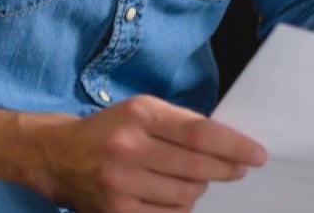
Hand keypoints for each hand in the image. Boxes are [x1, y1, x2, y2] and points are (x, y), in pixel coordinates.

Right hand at [34, 95, 265, 212]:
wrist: (56, 155)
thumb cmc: (111, 129)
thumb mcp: (144, 111)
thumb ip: (183, 124)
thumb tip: (230, 144)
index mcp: (140, 115)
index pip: (200, 133)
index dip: (234, 146)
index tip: (258, 155)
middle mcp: (128, 148)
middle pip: (196, 168)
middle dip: (226, 170)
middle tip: (239, 169)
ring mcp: (120, 183)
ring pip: (185, 195)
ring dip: (200, 189)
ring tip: (197, 180)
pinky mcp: (115, 211)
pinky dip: (180, 208)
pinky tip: (176, 197)